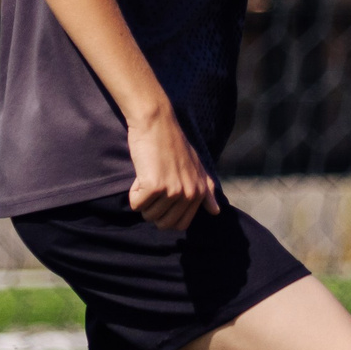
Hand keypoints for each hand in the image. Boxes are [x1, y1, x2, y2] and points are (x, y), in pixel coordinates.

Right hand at [126, 109, 217, 232]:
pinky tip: (142, 175)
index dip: (165, 214)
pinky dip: (134, 193)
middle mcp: (190, 194)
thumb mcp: (196, 167)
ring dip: (142, 200)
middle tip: (153, 190)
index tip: (163, 197)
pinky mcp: (155, 186)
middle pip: (164, 224)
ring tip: (149, 178)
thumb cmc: (173, 145)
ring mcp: (173, 190)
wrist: (157, 125)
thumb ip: (206, 190)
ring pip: (148, 215)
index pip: (180, 224)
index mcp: (200, 192)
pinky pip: (137, 204)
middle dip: (152, 211)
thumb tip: (216, 212)